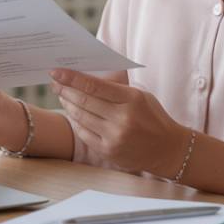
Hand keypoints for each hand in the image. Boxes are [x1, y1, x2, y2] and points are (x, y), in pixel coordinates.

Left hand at [50, 68, 190, 177]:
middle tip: (55, 82)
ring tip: (62, 95)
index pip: (94, 86)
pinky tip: (71, 113)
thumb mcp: (140, 96)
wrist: (168, 149)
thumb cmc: (153, 117)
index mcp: (132, 99)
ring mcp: (114, 137)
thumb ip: (115, 89)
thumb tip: (85, 79)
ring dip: (68, 104)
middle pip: (84, 101)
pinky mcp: (108, 152)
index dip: (72, 78)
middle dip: (65, 89)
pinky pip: (84, 134)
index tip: (57, 71)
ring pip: (81, 117)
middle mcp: (122, 119)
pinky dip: (75, 122)